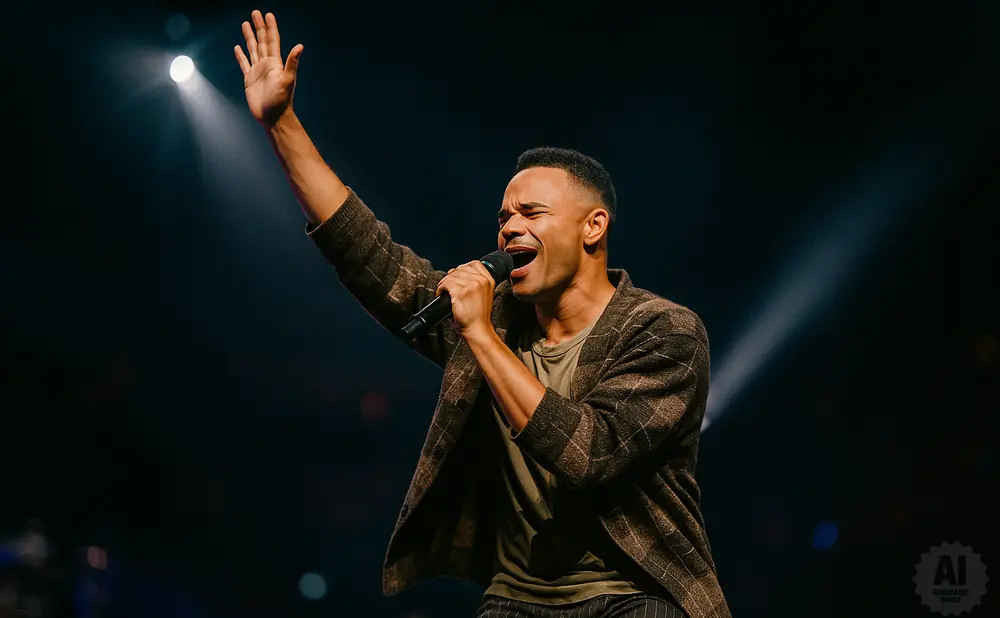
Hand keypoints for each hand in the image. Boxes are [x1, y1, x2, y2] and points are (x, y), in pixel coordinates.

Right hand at [234, 10, 302, 125]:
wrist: (273, 117)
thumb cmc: (282, 101)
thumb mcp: (287, 80)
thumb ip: (292, 63)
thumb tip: (300, 46)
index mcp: (275, 63)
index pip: (273, 40)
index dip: (270, 27)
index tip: (268, 14)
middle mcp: (267, 64)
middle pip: (262, 41)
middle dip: (259, 26)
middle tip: (255, 12)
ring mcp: (258, 71)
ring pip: (253, 49)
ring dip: (250, 37)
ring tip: (245, 24)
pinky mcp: (249, 79)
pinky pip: (244, 63)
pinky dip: (241, 55)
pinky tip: (238, 47)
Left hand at [436, 261, 496, 338]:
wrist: (478, 329)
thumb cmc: (479, 316)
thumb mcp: (485, 295)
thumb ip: (477, 283)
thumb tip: (456, 273)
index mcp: (488, 280)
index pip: (474, 264)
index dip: (463, 268)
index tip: (457, 275)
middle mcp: (480, 281)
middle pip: (460, 269)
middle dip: (451, 277)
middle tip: (447, 286)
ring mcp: (470, 285)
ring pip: (451, 276)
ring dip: (444, 283)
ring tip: (443, 291)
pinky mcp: (460, 292)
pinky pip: (445, 283)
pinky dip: (440, 288)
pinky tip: (441, 294)